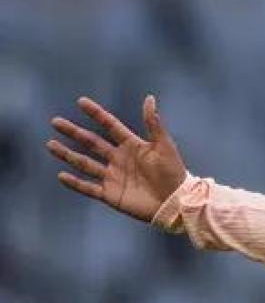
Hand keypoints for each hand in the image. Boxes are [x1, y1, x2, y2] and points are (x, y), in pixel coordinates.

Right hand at [47, 95, 187, 221]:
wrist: (176, 203)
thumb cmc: (173, 173)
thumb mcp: (164, 146)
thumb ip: (153, 124)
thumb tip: (149, 98)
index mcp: (131, 146)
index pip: (110, 126)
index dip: (96, 114)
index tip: (81, 102)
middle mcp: (119, 159)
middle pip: (91, 143)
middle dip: (73, 132)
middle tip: (55, 122)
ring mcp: (113, 177)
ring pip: (85, 163)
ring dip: (68, 155)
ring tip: (51, 144)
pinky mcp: (111, 195)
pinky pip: (89, 188)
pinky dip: (75, 183)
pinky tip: (61, 175)